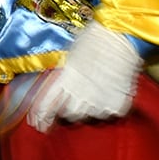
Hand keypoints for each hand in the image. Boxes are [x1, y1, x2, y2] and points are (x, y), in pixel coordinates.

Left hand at [26, 21, 142, 132]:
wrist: (120, 36)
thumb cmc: (93, 39)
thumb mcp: (69, 56)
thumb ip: (61, 77)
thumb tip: (54, 88)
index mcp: (63, 80)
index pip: (46, 107)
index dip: (41, 117)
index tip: (39, 123)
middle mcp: (79, 95)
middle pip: (69, 115)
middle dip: (70, 108)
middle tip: (77, 96)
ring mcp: (99, 102)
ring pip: (89, 116)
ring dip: (90, 107)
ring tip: (96, 89)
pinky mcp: (117, 105)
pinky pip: (109, 113)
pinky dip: (108, 105)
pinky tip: (109, 90)